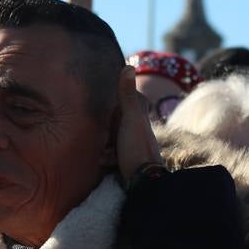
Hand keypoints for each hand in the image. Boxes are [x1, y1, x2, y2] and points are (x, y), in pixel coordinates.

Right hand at [115, 66, 162, 185]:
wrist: (143, 182)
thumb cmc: (137, 147)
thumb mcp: (130, 118)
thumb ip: (127, 95)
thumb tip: (129, 66)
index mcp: (141, 117)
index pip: (135, 100)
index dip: (124, 99)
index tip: (115, 100)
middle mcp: (140, 130)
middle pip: (120, 120)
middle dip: (109, 125)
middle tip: (105, 132)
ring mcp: (134, 146)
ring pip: (115, 138)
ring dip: (107, 143)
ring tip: (106, 149)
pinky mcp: (129, 160)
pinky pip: (114, 154)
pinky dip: (108, 156)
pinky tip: (106, 160)